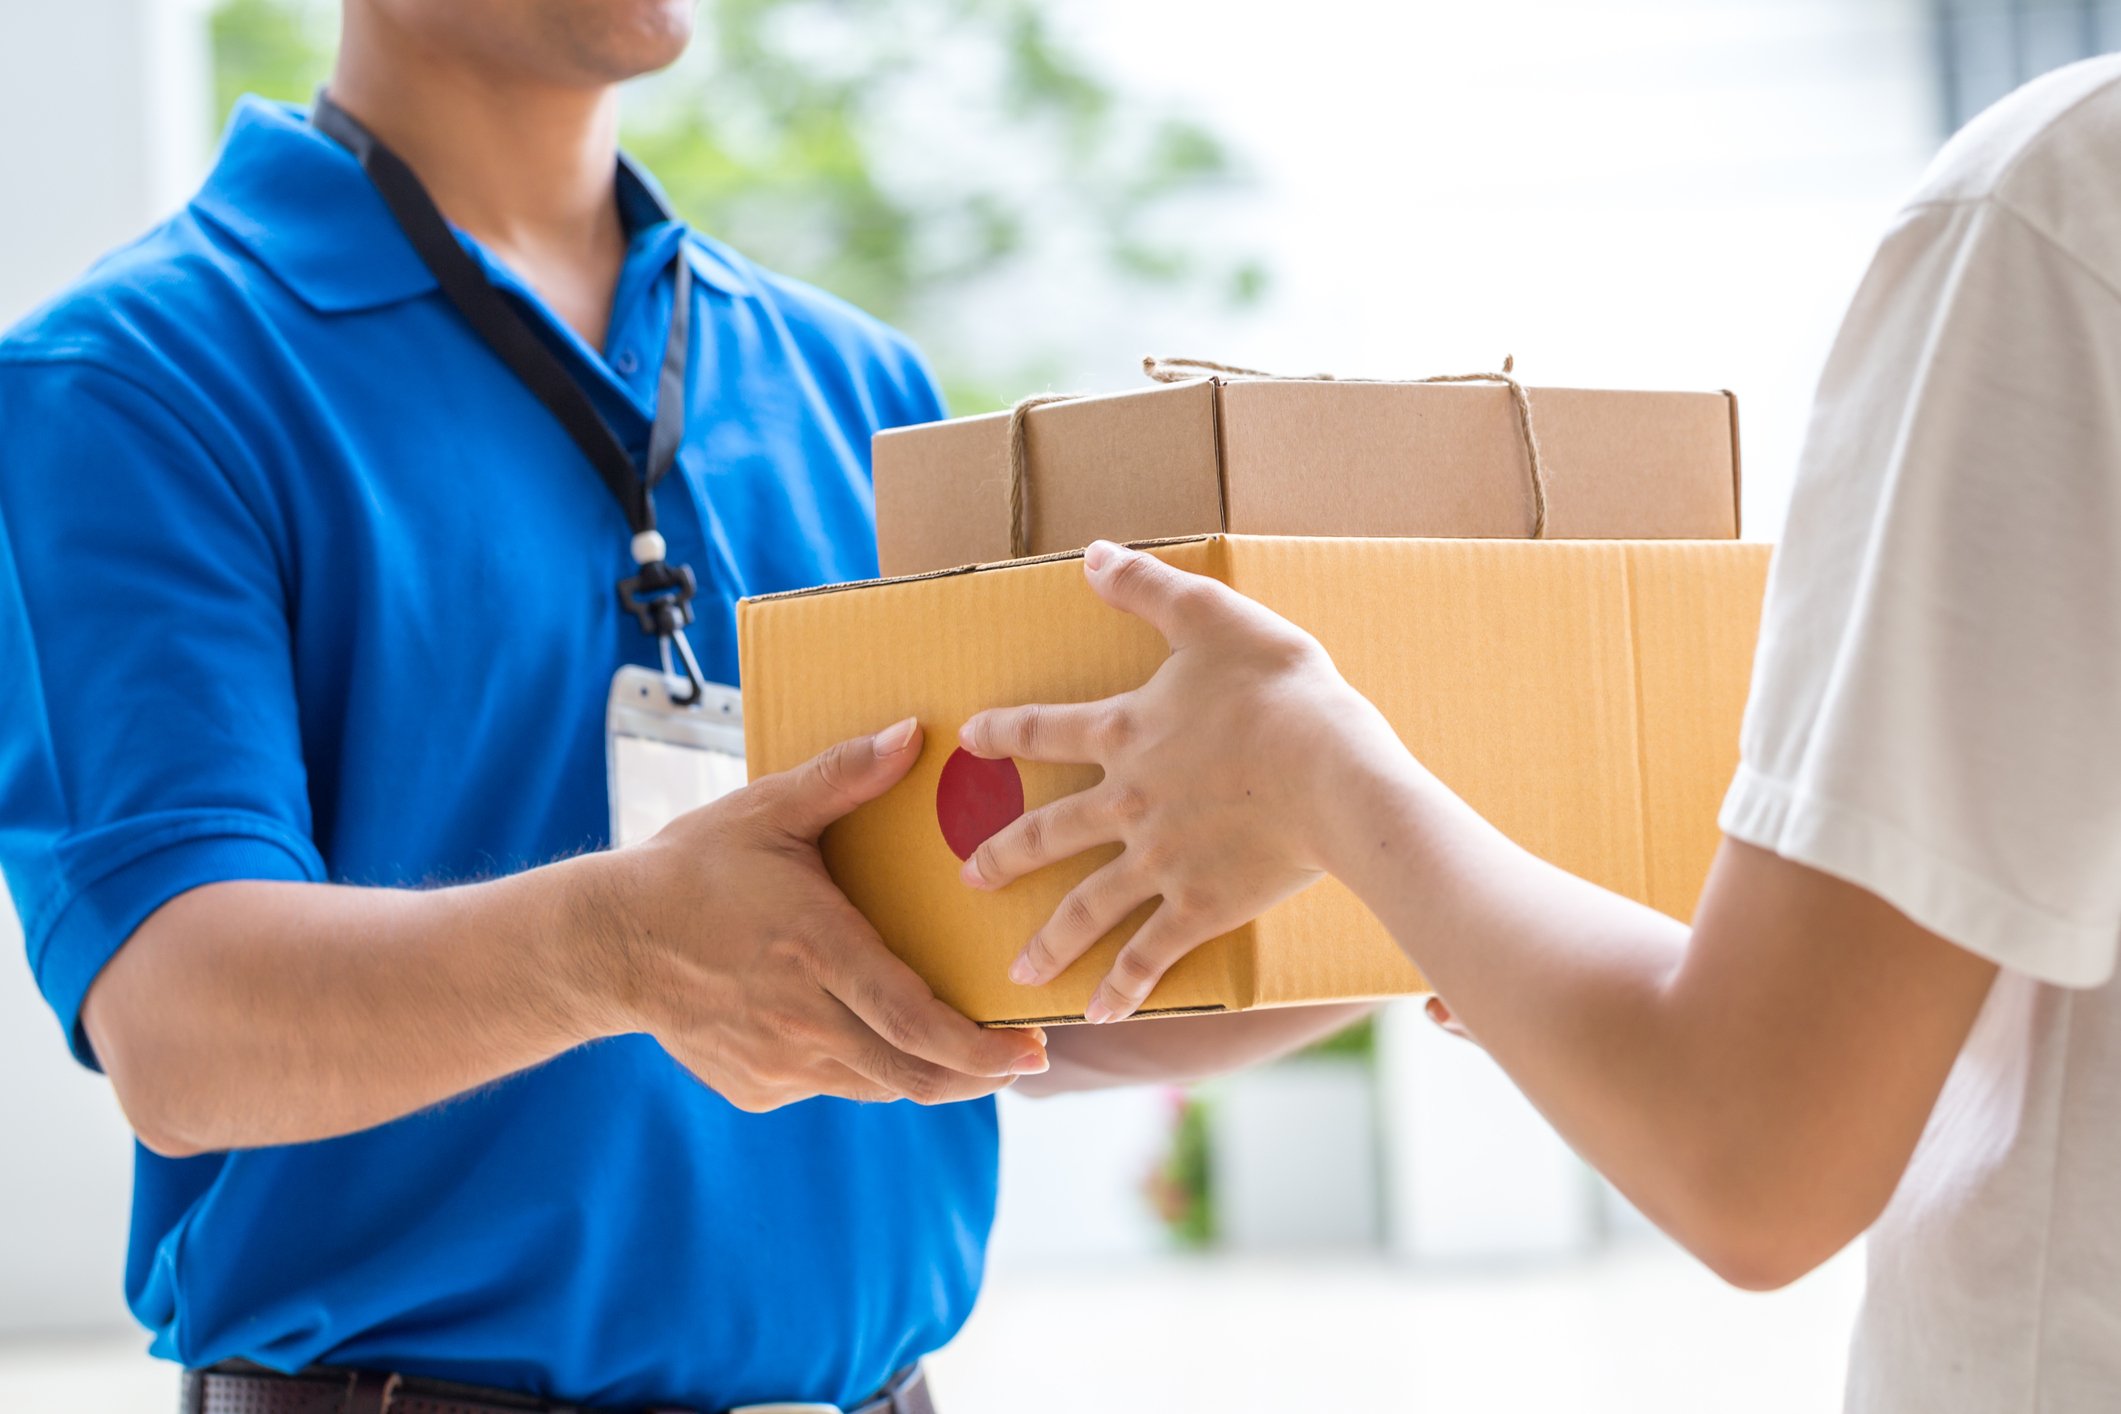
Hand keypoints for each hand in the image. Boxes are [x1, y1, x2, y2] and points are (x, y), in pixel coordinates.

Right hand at [595, 719, 1048, 1109]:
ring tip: (960, 1046)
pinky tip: (865, 1030)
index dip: (979, 1049)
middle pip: (912, 1075)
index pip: (915, 1023)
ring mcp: (778, 1063)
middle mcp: (803, 1021)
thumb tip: (916, 733)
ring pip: (878, 1085)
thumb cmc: (691, 868)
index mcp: (818, 952)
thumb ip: (844, 776)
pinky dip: (862, 1065)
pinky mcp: (757, 1088)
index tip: (1030, 1051)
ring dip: (925, 1072)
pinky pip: (830, 1083)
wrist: (605, 942)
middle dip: (977, 1074)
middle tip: (1020, 1059)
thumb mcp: (767, 811)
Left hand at [957, 540, 1411, 1022]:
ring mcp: (1158, 862)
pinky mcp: (1199, 908)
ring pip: (1086, 906)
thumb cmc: (1281, 691)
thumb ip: (1148, 588)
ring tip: (1017, 972)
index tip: (968, 741)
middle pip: (1048, 833)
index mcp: (1125, 732)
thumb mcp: (1213, 617)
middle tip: (970, 878)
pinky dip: (1124, 988)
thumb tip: (1091, 555)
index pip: (1044, 730)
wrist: (1332, 775)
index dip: (1003, 733)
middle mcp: (1126, 803)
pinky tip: (1099, 1015)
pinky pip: (1149, 956)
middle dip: (1005, 856)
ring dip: (1049, 940)